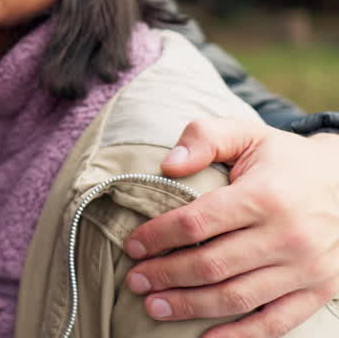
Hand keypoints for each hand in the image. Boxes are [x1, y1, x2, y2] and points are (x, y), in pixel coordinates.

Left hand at [124, 118, 338, 336]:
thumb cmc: (283, 160)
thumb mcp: (246, 134)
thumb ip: (204, 137)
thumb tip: (168, 164)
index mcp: (265, 196)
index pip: (197, 223)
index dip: (158, 237)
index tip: (132, 246)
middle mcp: (289, 236)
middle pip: (212, 265)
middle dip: (166, 275)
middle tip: (135, 281)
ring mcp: (307, 268)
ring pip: (237, 297)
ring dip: (190, 306)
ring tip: (154, 307)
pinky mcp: (320, 290)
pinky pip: (277, 323)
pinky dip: (241, 336)